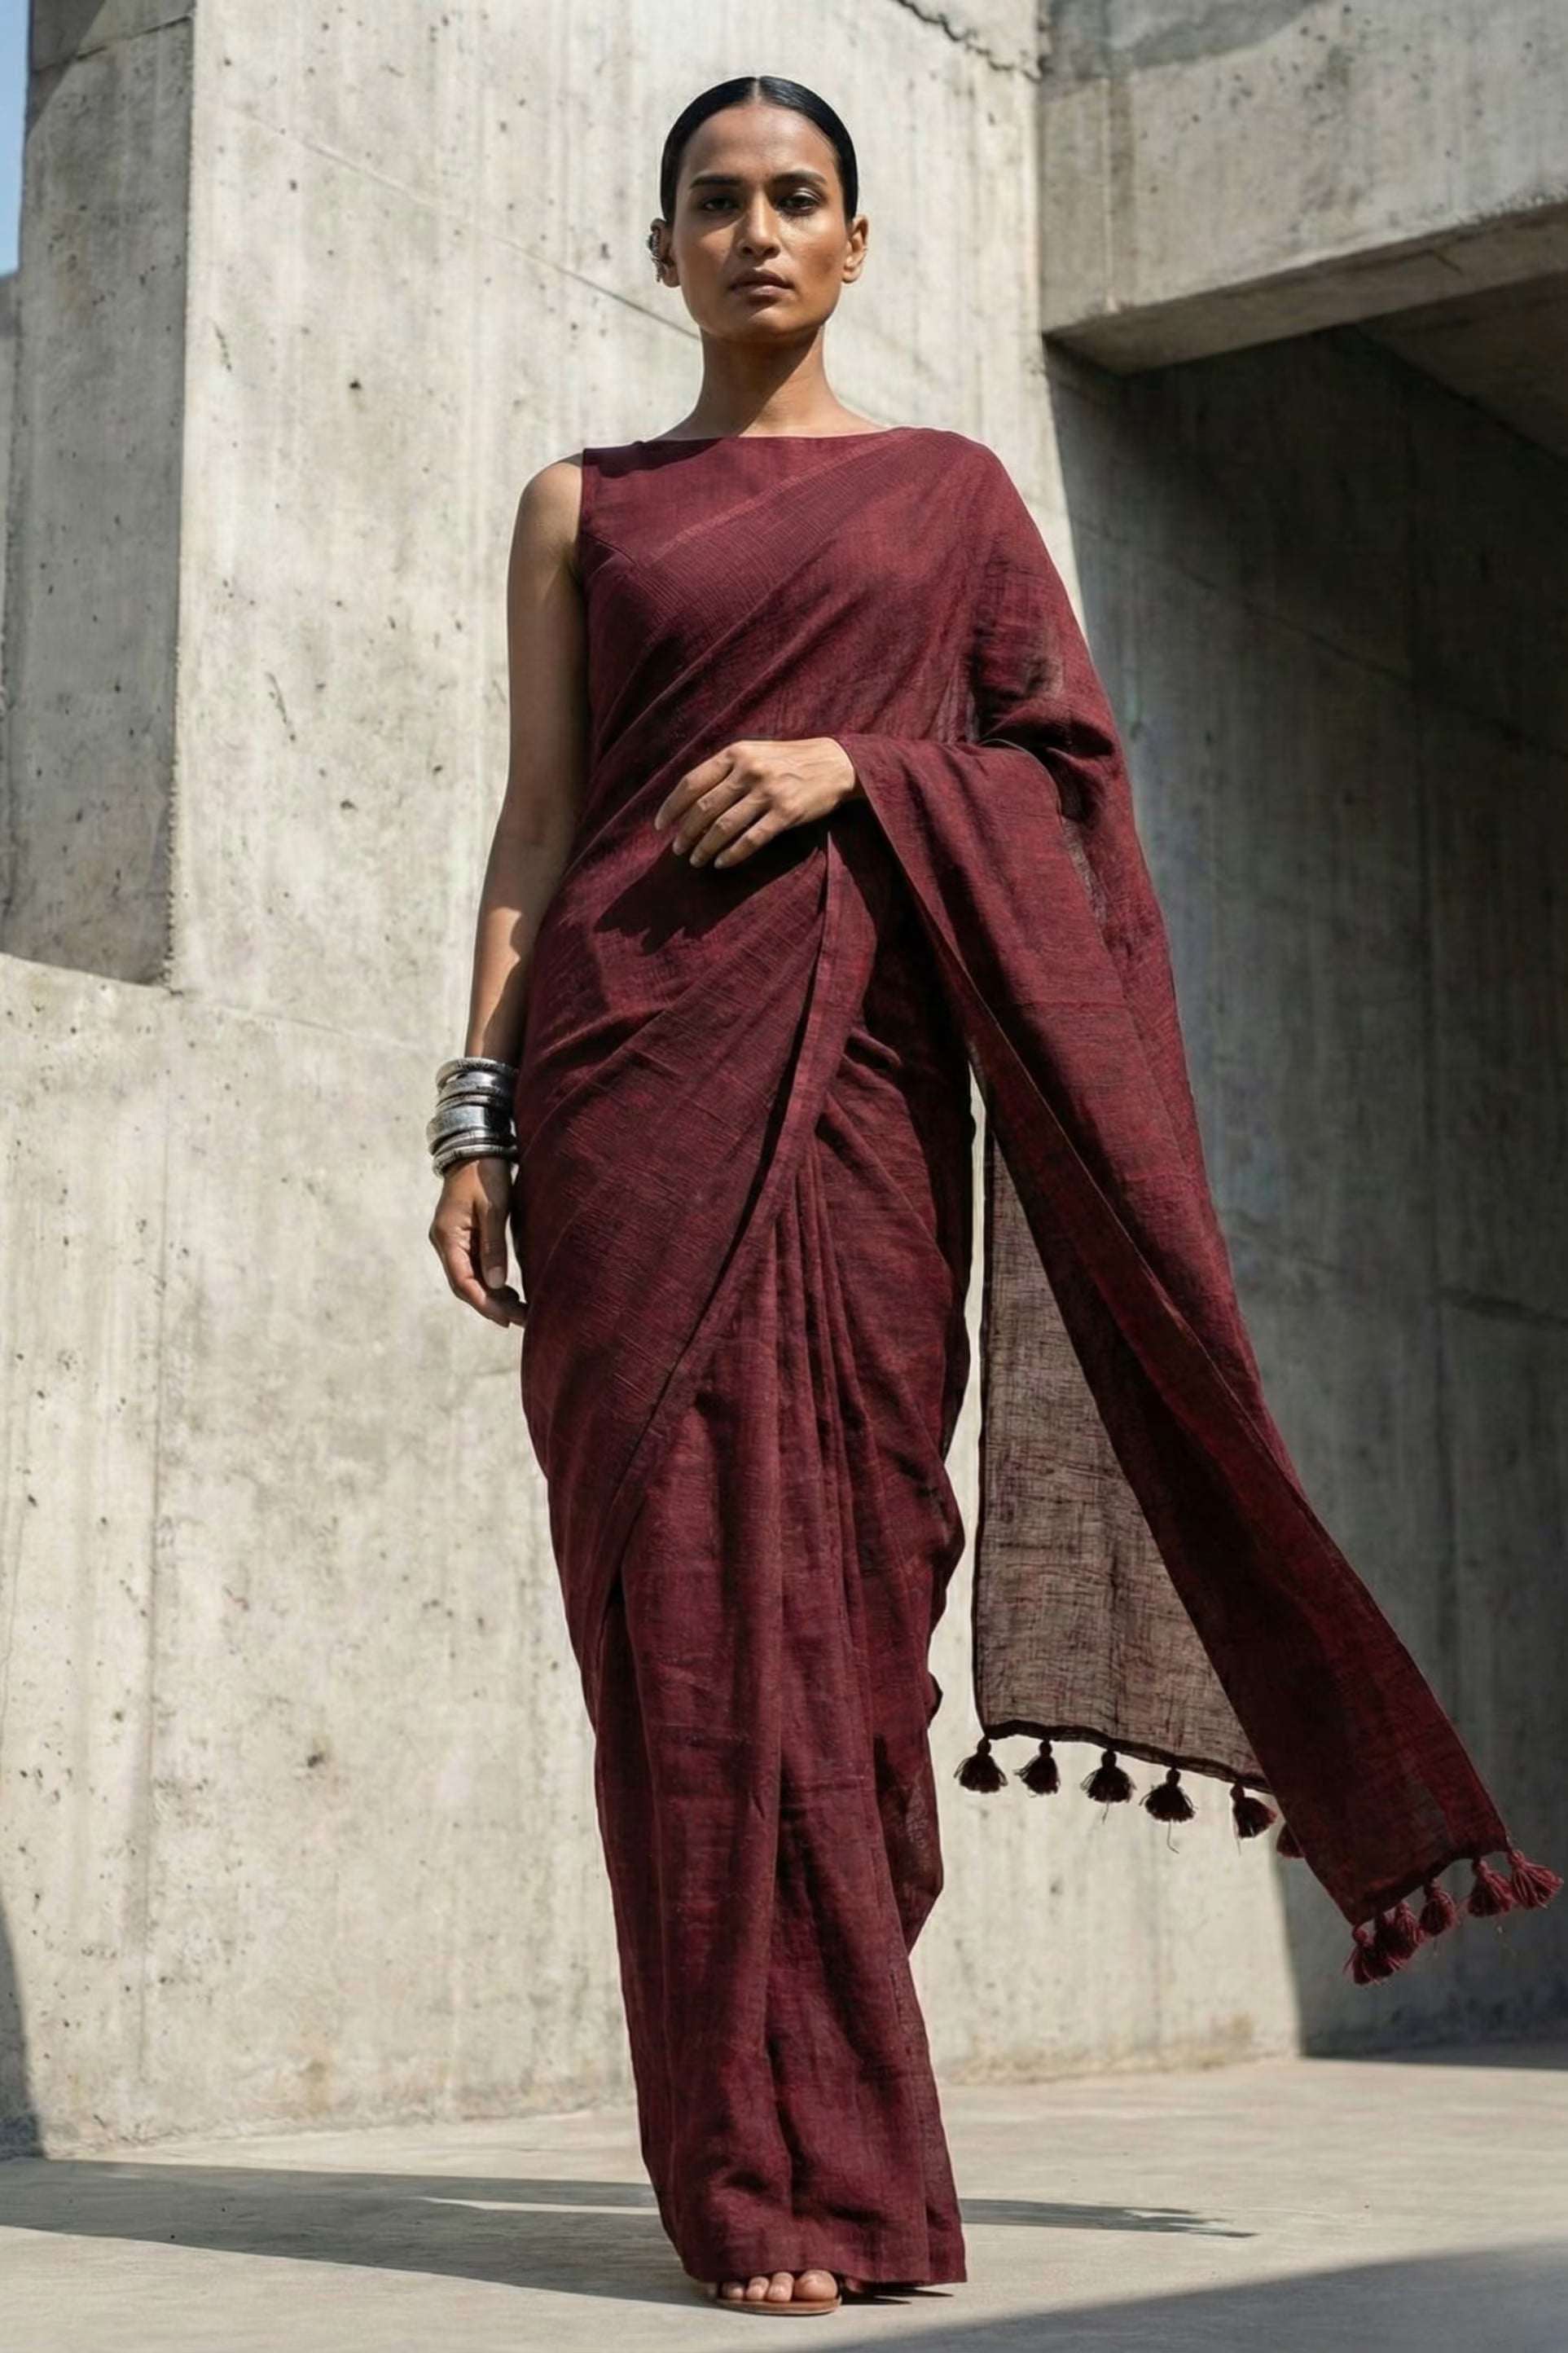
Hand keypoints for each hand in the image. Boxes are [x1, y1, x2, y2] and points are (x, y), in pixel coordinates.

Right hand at [428, 1155, 527, 1326]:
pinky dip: (488, 1280)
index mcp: (448, 1236)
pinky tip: (507, 1290)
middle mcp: (445, 1242)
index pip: (462, 1280)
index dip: (484, 1303)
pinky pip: (472, 1265)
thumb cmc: (485, 1173)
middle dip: (490, 1304)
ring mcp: (451, 1239)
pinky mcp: (461, 1235)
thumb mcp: (493, 1208)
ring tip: (518, 1309)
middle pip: (464, 1284)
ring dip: (490, 1295)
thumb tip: (494, 1284)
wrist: (474, 1147)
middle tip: (519, 1319)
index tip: (506, 1318)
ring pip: (468, 1277)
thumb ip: (493, 1246)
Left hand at [652, 736, 861, 868]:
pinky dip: (732, 854)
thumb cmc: (788, 760)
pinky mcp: (786, 814)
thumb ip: (725, 769)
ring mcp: (768, 792)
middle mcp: (749, 771)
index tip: (661, 826)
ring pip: (724, 827)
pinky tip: (721, 863)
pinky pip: (751, 840)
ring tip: (696, 861)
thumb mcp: (754, 752)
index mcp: (736, 754)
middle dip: (686, 833)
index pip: (692, 782)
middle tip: (678, 850)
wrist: (835, 763)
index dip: (672, 807)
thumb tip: (690, 798)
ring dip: (705, 848)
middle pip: (704, 808)